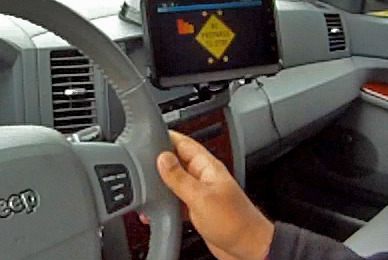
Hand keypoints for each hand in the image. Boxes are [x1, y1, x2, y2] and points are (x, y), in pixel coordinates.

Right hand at [152, 131, 273, 259]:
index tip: (146, 138)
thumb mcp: (201, 197)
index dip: (165, 138)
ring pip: (173, 182)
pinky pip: (176, 200)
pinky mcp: (196, 209)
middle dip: (158, 163)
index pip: (183, 142)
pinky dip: (164, 204)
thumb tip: (162, 158)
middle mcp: (202, 176)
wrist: (248, 249)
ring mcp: (199, 192)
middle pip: (175, 161)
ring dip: (160, 186)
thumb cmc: (235, 222)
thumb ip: (179, 177)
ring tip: (145, 190)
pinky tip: (155, 210)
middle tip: (139, 167)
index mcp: (207, 166)